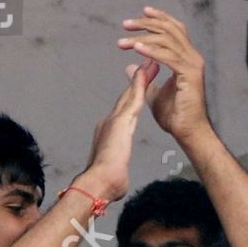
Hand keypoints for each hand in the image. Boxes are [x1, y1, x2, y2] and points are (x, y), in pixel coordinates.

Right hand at [80, 59, 158, 202]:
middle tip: (146, 64)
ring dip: (140, 77)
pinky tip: (146, 73)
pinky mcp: (120, 122)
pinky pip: (134, 99)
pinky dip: (140, 85)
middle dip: (137, 81)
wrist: (98, 184)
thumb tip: (117, 176)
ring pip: (130, 94)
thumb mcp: (114, 171)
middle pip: (127, 98)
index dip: (133, 97)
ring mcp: (114, 120)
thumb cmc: (106, 183)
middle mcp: (110, 123)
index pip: (125, 111)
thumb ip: (116, 167)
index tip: (141, 85)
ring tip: (149, 61)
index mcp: (109, 133)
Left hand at [117, 7, 212, 139]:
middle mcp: (193, 58)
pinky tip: (136, 49)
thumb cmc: (175, 115)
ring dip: (142, 38)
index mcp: (187, 58)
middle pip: (171, 29)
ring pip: (167, 40)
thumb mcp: (153, 91)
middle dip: (147, 23)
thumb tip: (129, 66)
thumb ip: (143, 76)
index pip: (175, 29)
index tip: (141, 13)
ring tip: (123, 42)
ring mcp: (193, 65)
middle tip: (125, 25)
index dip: (160, 18)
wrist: (187, 131)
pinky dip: (151, 51)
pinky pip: (168, 56)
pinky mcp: (190, 75)